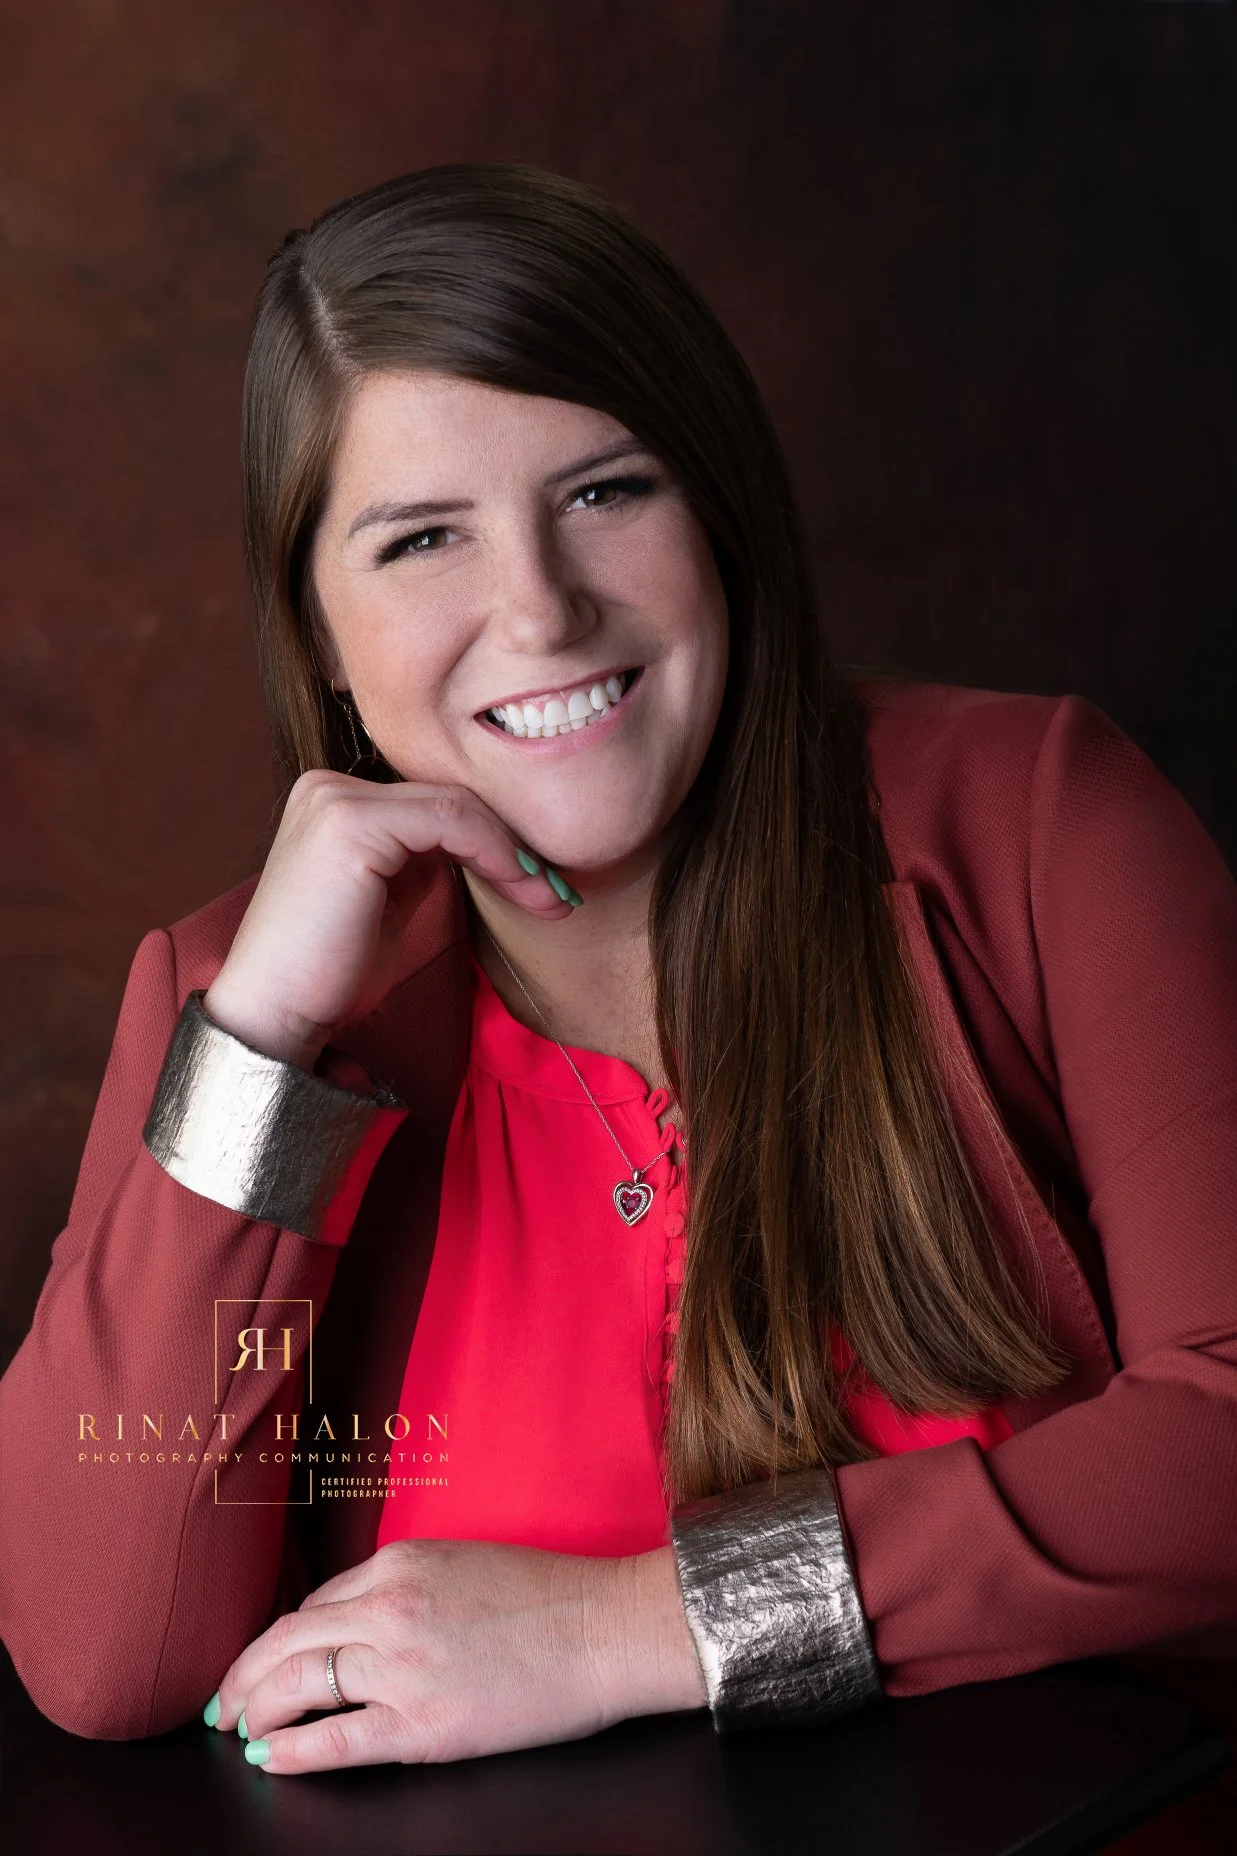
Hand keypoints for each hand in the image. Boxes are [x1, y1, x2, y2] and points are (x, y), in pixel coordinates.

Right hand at [203, 771, 577, 1067]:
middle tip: (559, 893)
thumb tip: (503, 850)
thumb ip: (432, 866)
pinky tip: (523, 885)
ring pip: (457, 805)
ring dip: (514, 853)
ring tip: (550, 898)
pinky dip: (496, 852)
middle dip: (514, 847)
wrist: (275, 1016)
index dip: (497, 840)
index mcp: (336, 800)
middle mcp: (329, 786)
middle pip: (450, 798)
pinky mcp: (350, 821)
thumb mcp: (397, 905)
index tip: (545, 887)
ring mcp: (335, 798)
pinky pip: (450, 820)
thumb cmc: (334, 974)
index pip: (436, 803)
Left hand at [208, 1538, 706, 1772]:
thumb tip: (361, 1620)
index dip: (283, 1638)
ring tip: (241, 1729)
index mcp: (400, 1562)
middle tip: (223, 1702)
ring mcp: (403, 1667)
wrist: (606, 1627)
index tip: (267, 1659)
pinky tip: (271, 1758)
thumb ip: (407, 1584)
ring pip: (299, 1687)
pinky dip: (294, 1752)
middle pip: (287, 1641)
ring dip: (258, 1711)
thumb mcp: (464, 1563)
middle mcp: (389, 1608)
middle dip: (244, 1676)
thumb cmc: (550, 1595)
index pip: (316, 1603)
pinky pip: (337, 1741)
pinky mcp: (424, 1724)